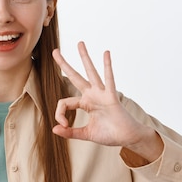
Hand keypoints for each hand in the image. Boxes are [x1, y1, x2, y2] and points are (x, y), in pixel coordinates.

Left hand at [52, 41, 162, 161]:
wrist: (127, 138)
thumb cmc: (110, 134)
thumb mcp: (86, 134)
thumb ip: (70, 132)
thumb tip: (54, 129)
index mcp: (85, 103)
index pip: (64, 102)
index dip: (60, 114)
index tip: (63, 125)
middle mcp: (92, 95)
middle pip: (75, 76)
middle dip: (64, 64)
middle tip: (55, 51)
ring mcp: (102, 94)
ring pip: (91, 72)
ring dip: (85, 57)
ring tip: (80, 43)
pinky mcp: (111, 97)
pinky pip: (109, 79)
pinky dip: (107, 66)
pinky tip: (106, 53)